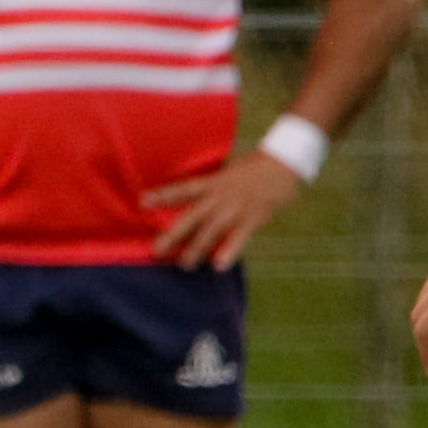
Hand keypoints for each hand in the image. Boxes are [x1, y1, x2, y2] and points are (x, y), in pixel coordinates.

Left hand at [144, 151, 300, 269]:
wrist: (284, 162)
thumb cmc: (254, 169)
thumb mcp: (228, 174)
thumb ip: (211, 188)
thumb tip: (194, 201)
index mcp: (213, 182)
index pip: (183, 188)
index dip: (163, 194)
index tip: (143, 200)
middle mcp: (220, 196)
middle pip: (192, 216)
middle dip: (174, 234)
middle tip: (157, 249)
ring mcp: (236, 208)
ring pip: (211, 231)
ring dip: (197, 248)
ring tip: (185, 264)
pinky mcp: (253, 217)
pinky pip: (239, 238)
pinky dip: (229, 251)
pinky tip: (219, 266)